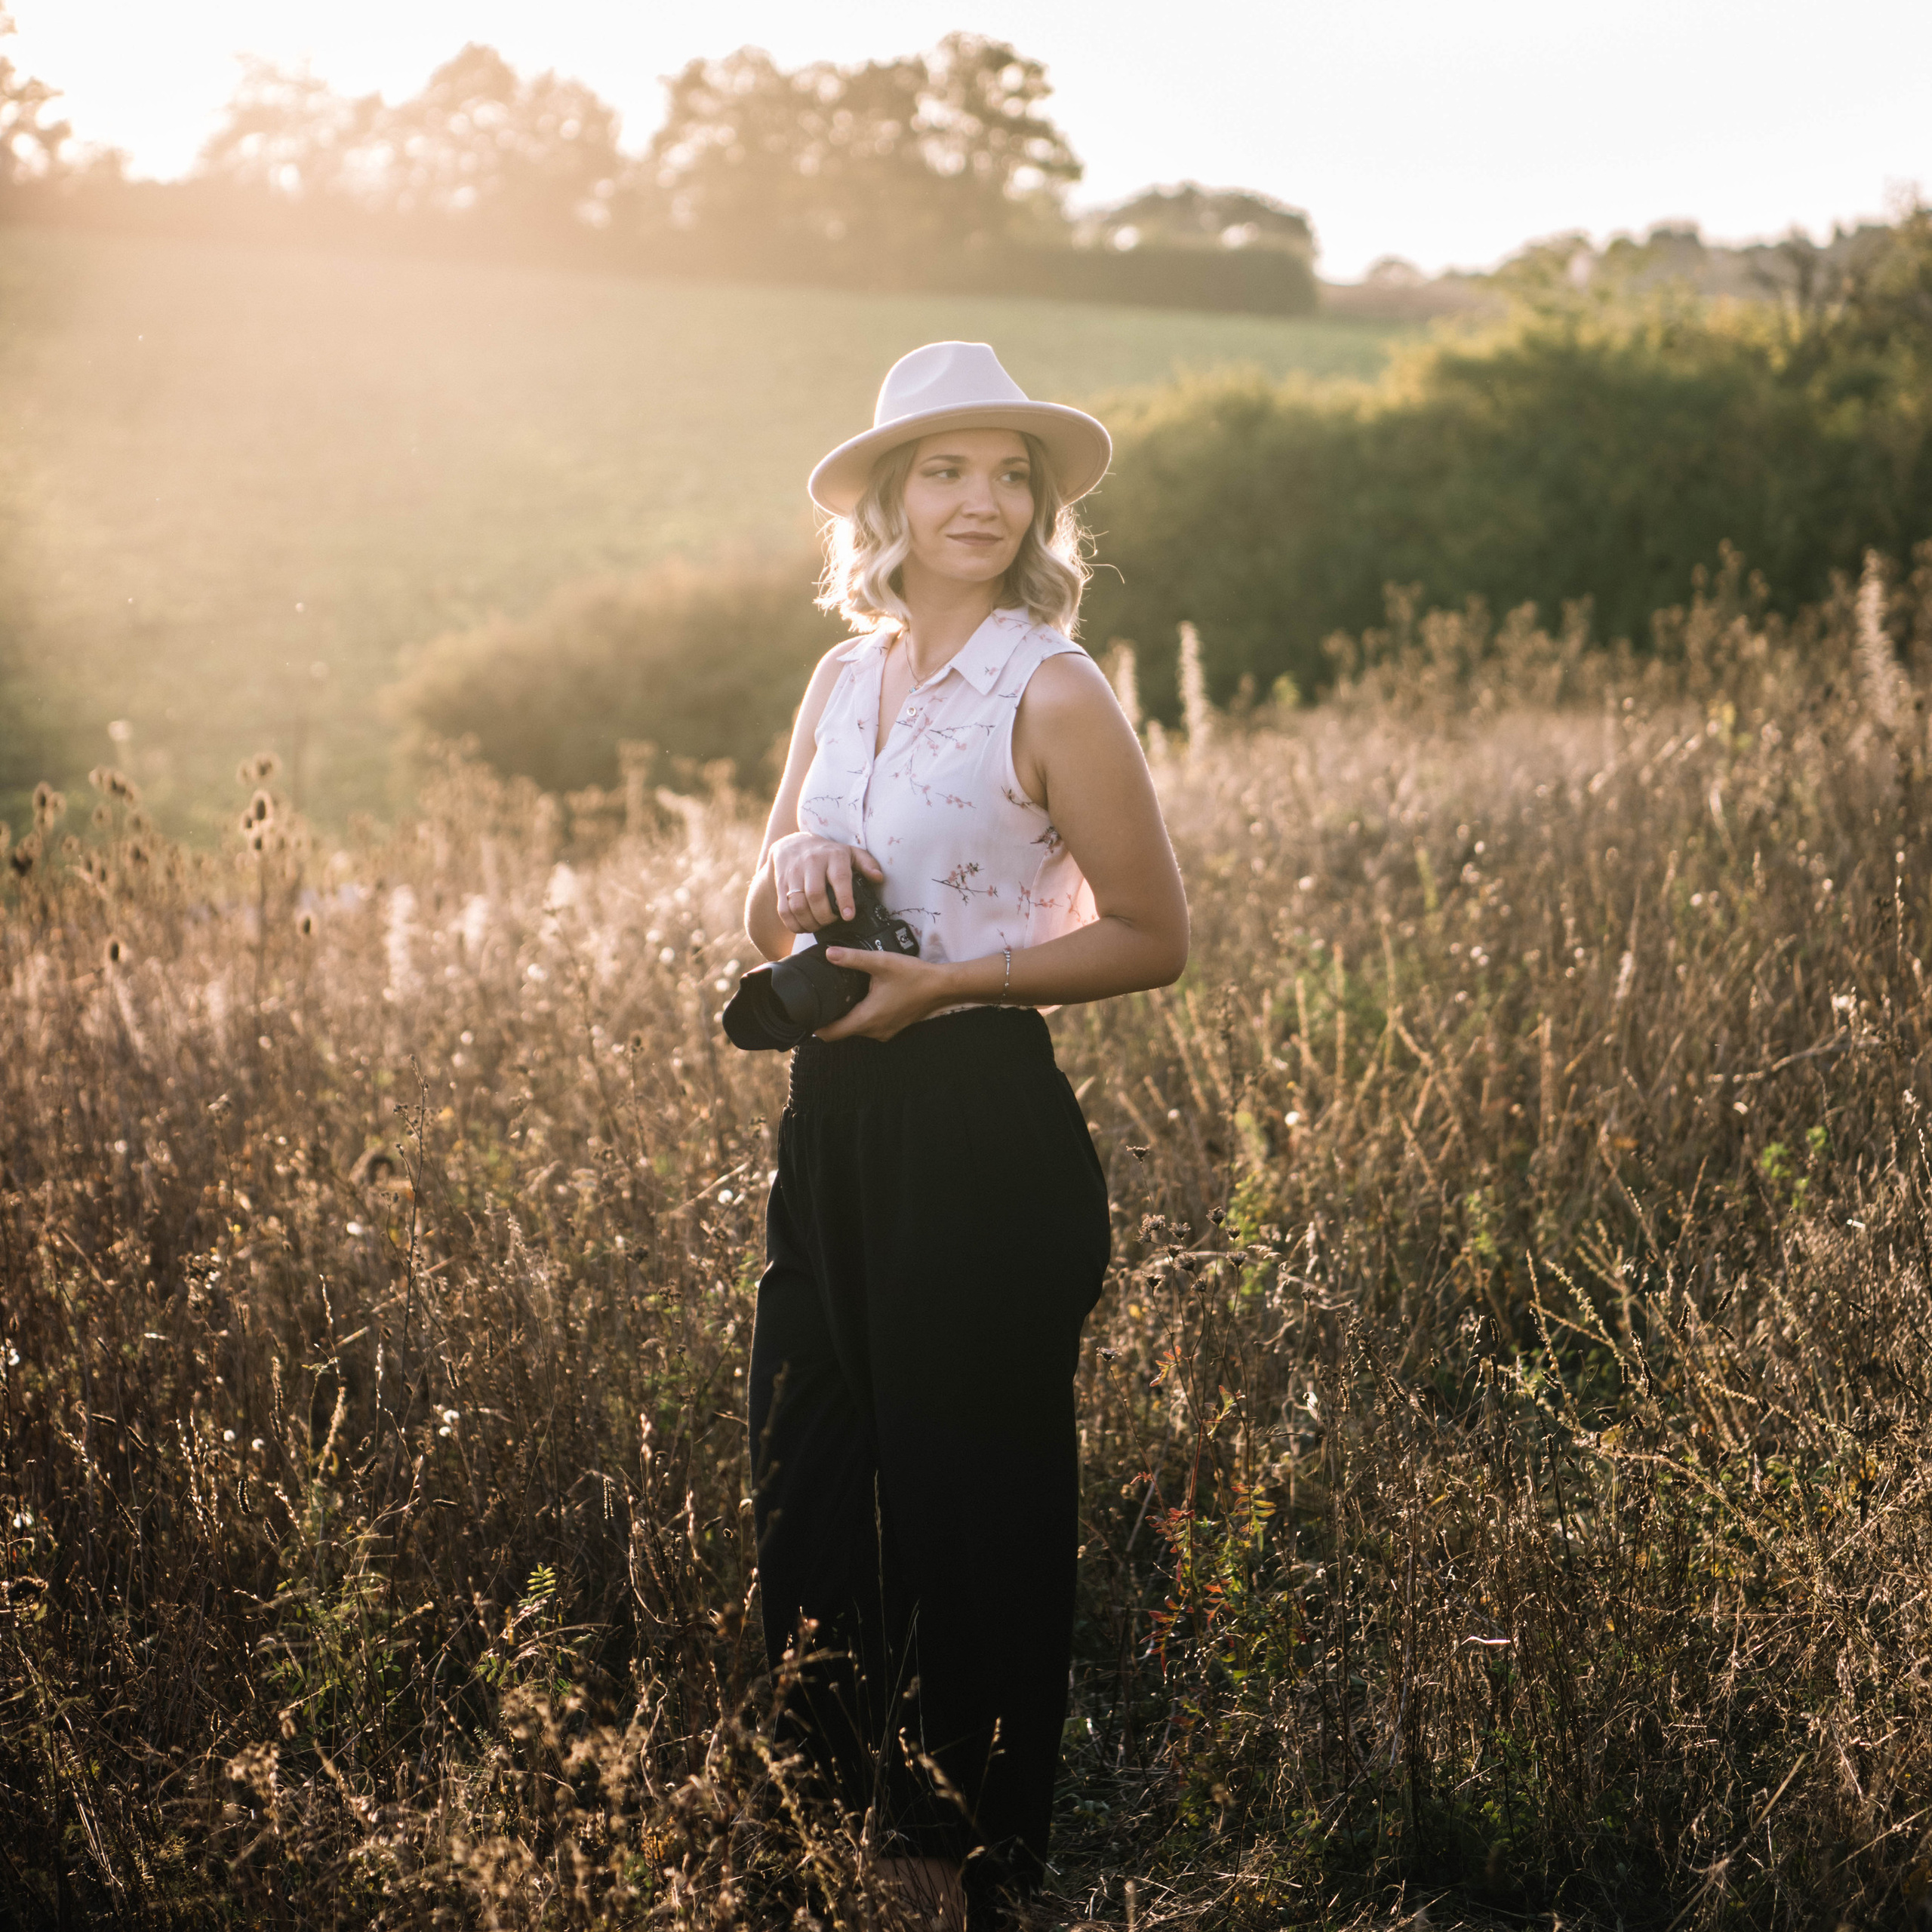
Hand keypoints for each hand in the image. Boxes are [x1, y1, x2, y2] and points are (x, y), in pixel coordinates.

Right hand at [769, 834, 883, 933]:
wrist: (793, 844)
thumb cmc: (827, 853)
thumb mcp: (849, 853)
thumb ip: (866, 864)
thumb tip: (879, 878)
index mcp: (833, 856)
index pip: (839, 878)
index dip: (844, 899)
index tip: (848, 916)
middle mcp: (811, 863)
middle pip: (815, 895)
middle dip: (824, 916)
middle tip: (831, 922)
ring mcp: (793, 874)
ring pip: (798, 904)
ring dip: (809, 922)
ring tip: (818, 926)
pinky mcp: (780, 884)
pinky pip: (783, 909)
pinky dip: (793, 924)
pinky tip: (803, 926)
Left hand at [815, 947, 952, 1042]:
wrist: (942, 987)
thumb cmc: (913, 976)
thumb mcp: (881, 963)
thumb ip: (853, 958)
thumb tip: (829, 953)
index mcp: (867, 1018)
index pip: (831, 1034)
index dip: (815, 1027)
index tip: (805, 1016)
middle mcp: (874, 1031)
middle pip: (841, 1032)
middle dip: (829, 1020)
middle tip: (819, 1000)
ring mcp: (884, 1032)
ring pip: (856, 1030)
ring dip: (846, 1018)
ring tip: (838, 998)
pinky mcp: (892, 1028)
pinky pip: (869, 1027)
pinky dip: (861, 1017)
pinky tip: (861, 999)